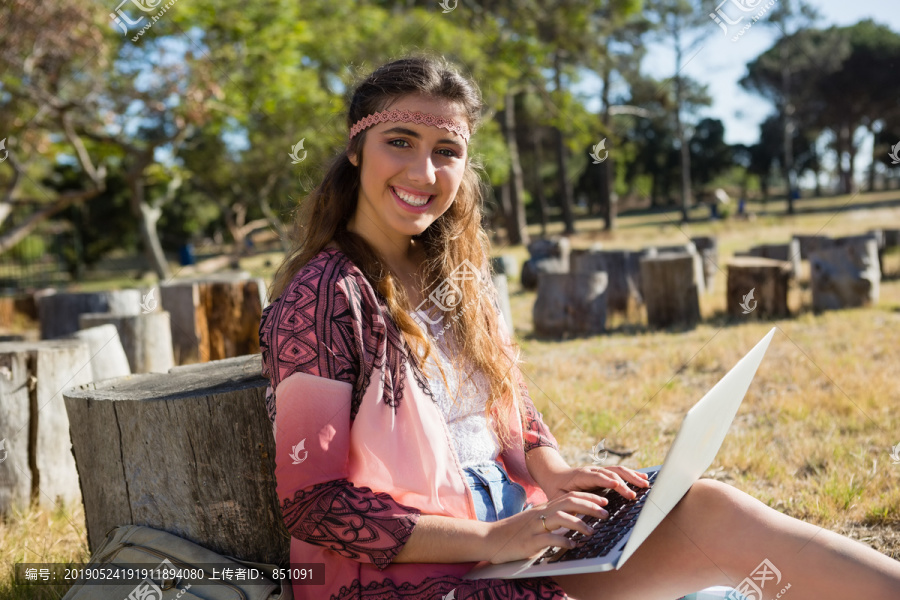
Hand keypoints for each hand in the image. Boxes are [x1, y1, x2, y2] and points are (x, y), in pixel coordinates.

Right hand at [484, 492, 608, 563]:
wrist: (490, 538)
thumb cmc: (516, 532)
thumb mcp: (536, 520)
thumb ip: (553, 518)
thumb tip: (575, 518)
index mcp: (544, 507)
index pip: (569, 496)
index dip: (588, 497)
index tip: (604, 500)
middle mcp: (540, 513)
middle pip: (568, 502)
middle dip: (589, 506)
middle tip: (606, 512)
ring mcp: (535, 526)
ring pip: (560, 518)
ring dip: (579, 523)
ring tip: (592, 531)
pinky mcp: (530, 540)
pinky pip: (549, 538)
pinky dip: (563, 541)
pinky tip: (573, 545)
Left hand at [543, 465, 649, 501]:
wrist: (554, 476)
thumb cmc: (557, 490)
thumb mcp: (558, 498)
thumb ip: (568, 505)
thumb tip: (577, 518)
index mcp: (581, 476)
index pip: (596, 477)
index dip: (606, 481)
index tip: (617, 486)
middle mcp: (592, 471)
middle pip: (611, 473)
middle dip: (624, 482)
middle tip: (634, 494)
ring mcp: (599, 471)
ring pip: (618, 470)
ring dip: (632, 476)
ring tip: (645, 484)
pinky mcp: (605, 474)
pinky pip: (619, 472)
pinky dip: (632, 474)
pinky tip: (643, 478)